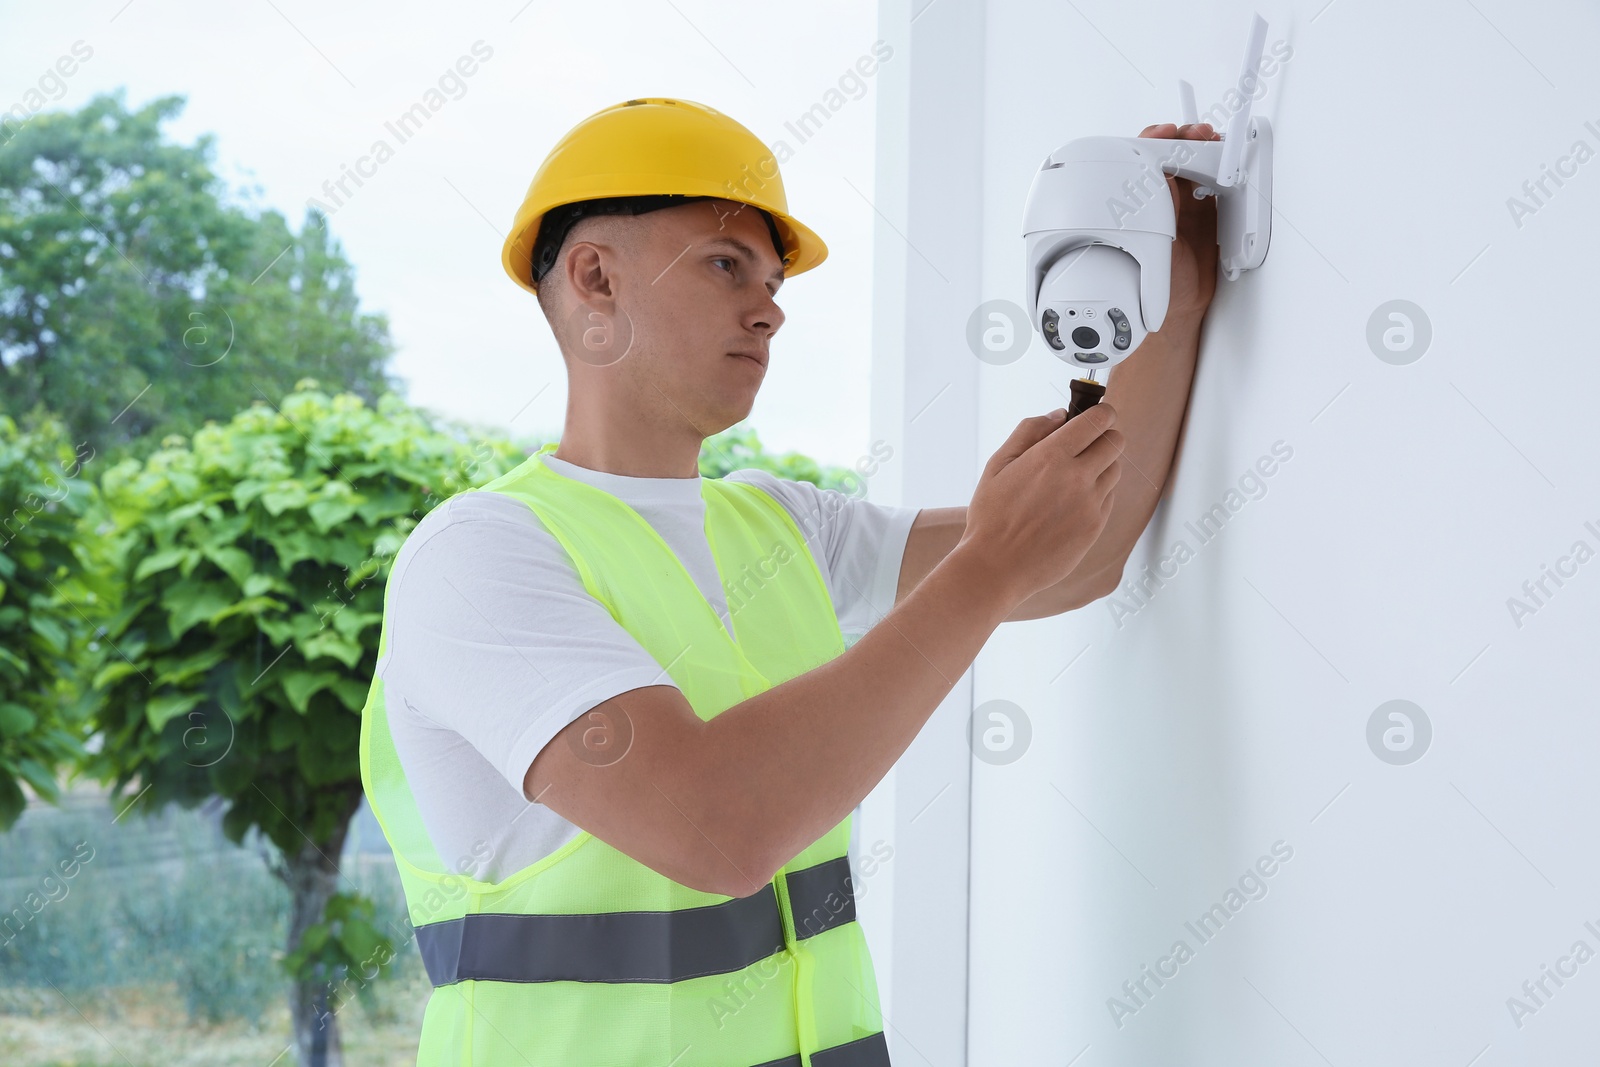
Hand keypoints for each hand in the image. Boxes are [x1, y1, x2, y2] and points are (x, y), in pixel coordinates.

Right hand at [957, 404, 1123, 604]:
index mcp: (1051, 456)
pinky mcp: (1095, 527)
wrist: (996, 566)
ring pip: (1115, 470)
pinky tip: (1072, 501)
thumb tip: (1058, 415)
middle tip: (1087, 444)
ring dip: (1102, 465)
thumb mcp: (998, 464)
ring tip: (1076, 476)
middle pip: (1115, 442)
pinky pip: (1109, 498)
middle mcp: (1077, 478)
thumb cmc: (991, 516)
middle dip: (1104, 436)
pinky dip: (1097, 493)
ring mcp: (1090, 504)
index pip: (1098, 420)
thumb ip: (1029, 432)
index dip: (1102, 413)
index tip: (1097, 415)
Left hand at [1137, 122, 1221, 324]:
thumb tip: (1165, 182)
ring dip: (1203, 149)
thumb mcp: (1151, 248)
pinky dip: (1223, 170)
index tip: (1163, 134)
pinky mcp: (1207, 211)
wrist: (1178, 306)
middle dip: (1181, 139)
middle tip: (1194, 135)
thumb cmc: (1148, 284)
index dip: (1151, 143)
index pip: (1141, 163)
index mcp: (1137, 205)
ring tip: (1211, 143)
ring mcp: (1184, 204)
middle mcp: (1160, 200)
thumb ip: (1158, 217)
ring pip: (1194, 164)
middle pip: (1170, 156)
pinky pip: (1216, 183)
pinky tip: (1225, 164)